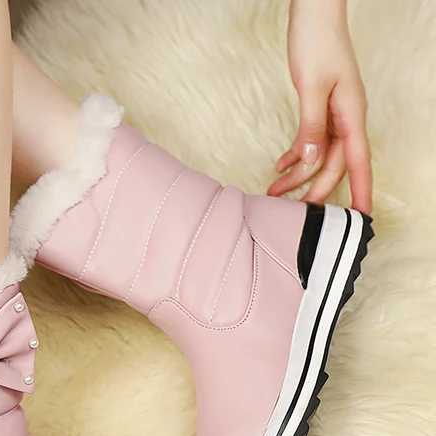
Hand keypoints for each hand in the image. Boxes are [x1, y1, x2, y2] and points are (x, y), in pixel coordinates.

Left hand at [268, 0, 371, 213]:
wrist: (314, 13)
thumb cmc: (316, 43)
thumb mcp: (311, 86)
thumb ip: (311, 125)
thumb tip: (312, 159)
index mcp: (351, 114)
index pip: (358, 162)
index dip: (361, 190)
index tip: (362, 217)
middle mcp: (346, 118)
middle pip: (334, 166)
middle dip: (315, 191)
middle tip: (292, 213)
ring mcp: (333, 114)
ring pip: (319, 156)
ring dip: (298, 175)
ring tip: (272, 192)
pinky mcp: (318, 108)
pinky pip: (310, 141)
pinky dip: (294, 155)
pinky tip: (278, 168)